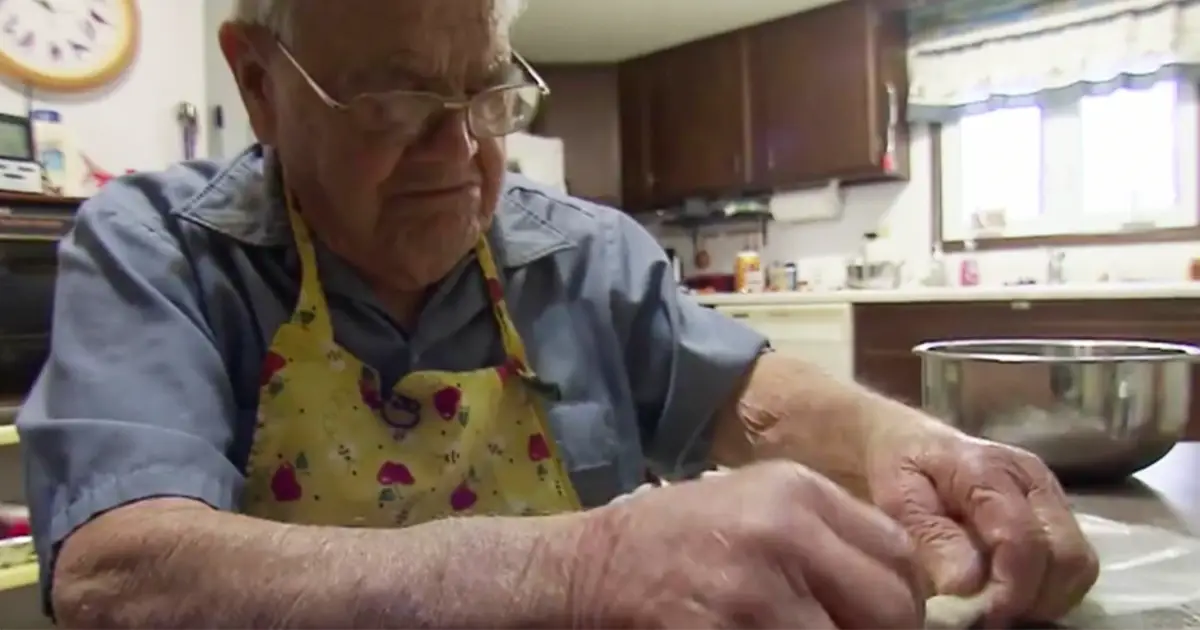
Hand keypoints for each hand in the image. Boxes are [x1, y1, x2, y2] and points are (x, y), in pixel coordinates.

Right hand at [569, 460, 924, 628]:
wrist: (592, 566)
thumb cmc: (677, 535)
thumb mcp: (755, 500)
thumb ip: (827, 529)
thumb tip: (898, 585)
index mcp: (797, 490)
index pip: (899, 555)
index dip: (901, 596)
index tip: (881, 615)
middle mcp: (784, 533)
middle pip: (891, 607)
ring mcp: (756, 591)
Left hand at [867, 422, 1099, 624]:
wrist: (912, 439)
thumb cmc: (901, 467)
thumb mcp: (898, 497)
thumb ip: (932, 538)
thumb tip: (967, 586)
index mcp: (990, 470)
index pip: (1024, 540)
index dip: (1010, 589)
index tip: (983, 617)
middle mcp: (1033, 479)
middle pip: (1067, 555)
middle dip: (1035, 597)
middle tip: (992, 616)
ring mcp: (1051, 493)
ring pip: (1080, 562)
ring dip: (1048, 596)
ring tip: (1001, 606)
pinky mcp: (1057, 509)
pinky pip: (1075, 561)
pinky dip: (1052, 587)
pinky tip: (1013, 592)